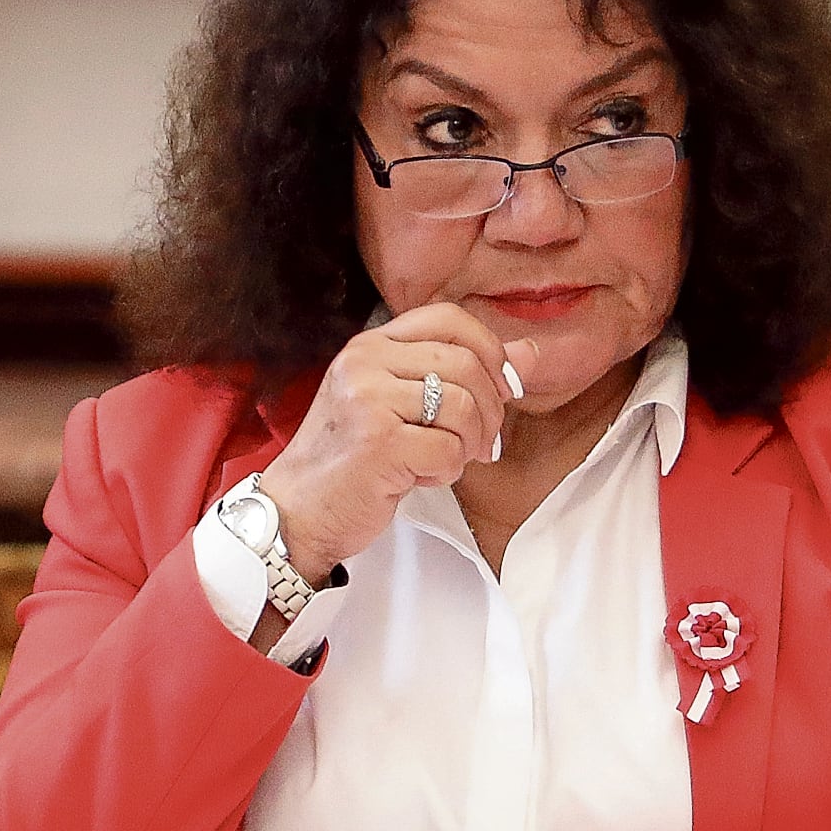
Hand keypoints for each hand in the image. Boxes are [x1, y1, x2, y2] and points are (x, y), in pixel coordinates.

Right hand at [255, 305, 539, 580]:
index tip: (502, 389)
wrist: (298, 511)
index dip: (490, 350)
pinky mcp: (377, 443)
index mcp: (371, 344)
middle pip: (466, 364)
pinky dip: (446, 471)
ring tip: (444, 461)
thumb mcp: (402, 405)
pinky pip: (448, 449)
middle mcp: (365, 361)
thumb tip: (531, 351)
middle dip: (491, 410)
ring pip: (463, 406)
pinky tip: (420, 477)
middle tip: (483, 444)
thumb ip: (462, 374)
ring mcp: (367, 400)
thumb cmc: (353, 459)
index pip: (450, 318)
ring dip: (469, 445)